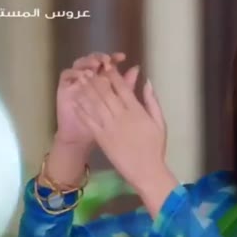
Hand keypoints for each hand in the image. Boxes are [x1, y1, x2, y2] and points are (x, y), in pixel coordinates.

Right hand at [55, 52, 138, 145]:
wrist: (83, 137)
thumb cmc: (104, 122)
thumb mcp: (119, 105)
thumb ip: (128, 86)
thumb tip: (137, 69)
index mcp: (104, 79)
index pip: (109, 63)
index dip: (114, 58)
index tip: (122, 57)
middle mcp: (89, 77)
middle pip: (94, 60)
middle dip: (100, 58)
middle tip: (107, 59)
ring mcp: (76, 81)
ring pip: (80, 64)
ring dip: (87, 62)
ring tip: (94, 65)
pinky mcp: (65, 87)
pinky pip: (66, 75)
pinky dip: (73, 73)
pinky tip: (81, 75)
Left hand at [72, 66, 172, 194]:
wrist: (147, 171)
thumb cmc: (156, 147)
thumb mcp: (160, 122)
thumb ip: (152, 101)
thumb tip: (147, 81)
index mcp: (137, 111)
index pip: (122, 87)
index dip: (113, 74)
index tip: (107, 65)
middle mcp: (122, 115)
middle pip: (105, 92)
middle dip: (96, 78)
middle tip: (88, 69)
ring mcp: (110, 127)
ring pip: (95, 103)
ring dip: (86, 90)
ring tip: (79, 79)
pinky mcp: (101, 137)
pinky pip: (89, 120)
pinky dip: (82, 109)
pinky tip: (76, 101)